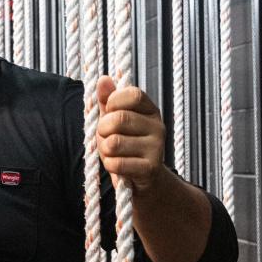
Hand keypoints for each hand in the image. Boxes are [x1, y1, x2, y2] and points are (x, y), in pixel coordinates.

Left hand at [96, 75, 166, 194]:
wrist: (144, 182)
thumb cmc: (125, 146)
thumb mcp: (114, 121)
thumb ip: (108, 101)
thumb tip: (103, 79)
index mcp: (151, 110)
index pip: (133, 94)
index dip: (114, 102)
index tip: (109, 112)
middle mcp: (158, 126)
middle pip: (119, 119)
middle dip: (102, 130)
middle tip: (105, 137)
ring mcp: (157, 148)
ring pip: (114, 143)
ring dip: (104, 150)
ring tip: (111, 153)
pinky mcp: (151, 169)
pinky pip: (117, 163)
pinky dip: (109, 165)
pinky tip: (116, 166)